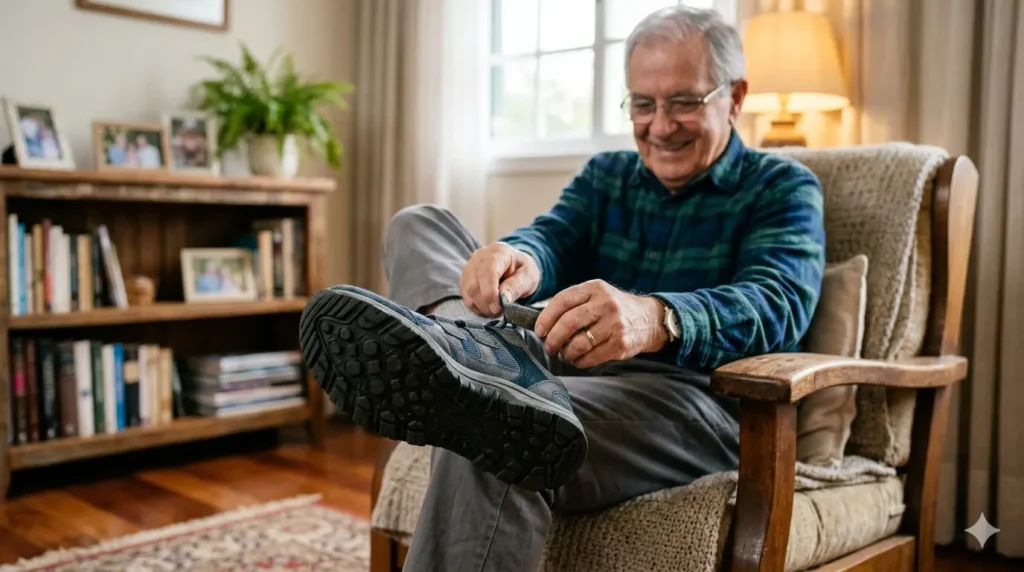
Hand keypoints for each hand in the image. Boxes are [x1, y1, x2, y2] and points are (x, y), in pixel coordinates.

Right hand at [460, 242, 539, 315]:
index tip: (498, 308)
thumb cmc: (523, 270)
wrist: (515, 266)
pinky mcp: (465, 277)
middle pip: (474, 284)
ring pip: (467, 292)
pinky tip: (487, 307)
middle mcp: (480, 256)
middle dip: (486, 304)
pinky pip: (465, 295)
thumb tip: (503, 299)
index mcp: (499, 252)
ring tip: (495, 310)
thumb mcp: (528, 277)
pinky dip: (475, 306)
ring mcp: (469, 266)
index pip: (487, 272)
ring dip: (480, 306)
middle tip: (499, 312)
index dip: (490, 293)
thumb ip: (516, 287)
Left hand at [533, 279, 668, 367]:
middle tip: (549, 347)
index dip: (546, 317)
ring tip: (564, 354)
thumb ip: (572, 304)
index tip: (539, 330)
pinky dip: (580, 361)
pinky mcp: (621, 343)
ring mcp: (615, 324)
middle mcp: (606, 303)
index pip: (563, 300)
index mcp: (595, 288)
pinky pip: (592, 357)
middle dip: (553, 339)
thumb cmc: (613, 309)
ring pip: (579, 343)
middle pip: (569, 322)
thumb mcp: (596, 296)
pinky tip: (578, 359)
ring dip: (566, 353)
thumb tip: (541, 322)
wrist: (649, 319)